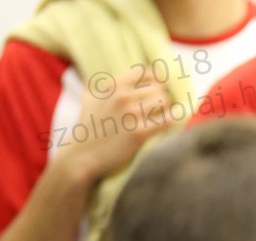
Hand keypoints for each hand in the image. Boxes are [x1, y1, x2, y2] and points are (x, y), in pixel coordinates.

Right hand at [54, 70, 170, 181]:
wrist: (83, 154)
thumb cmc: (88, 126)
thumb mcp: (89, 98)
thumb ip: (100, 84)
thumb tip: (95, 70)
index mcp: (112, 86)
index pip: (145, 71)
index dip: (155, 79)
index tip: (157, 88)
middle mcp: (122, 96)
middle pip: (159, 87)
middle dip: (162, 96)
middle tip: (159, 107)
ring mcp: (131, 114)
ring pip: (164, 101)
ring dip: (167, 109)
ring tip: (161, 116)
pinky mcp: (139, 133)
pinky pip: (167, 120)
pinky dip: (172, 120)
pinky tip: (169, 124)